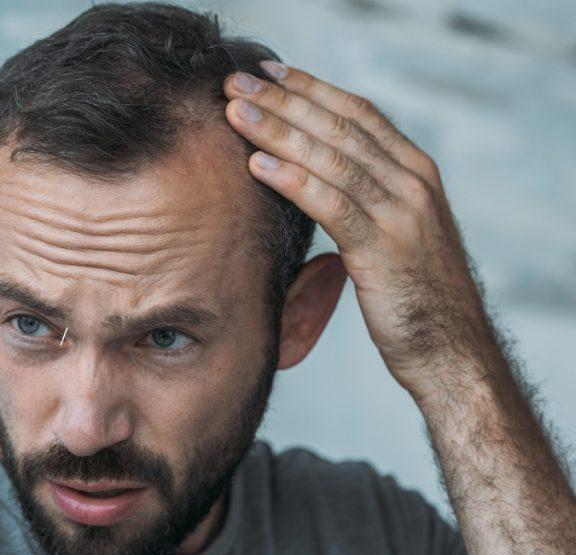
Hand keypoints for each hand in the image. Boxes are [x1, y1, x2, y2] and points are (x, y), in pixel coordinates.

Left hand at [223, 61, 496, 397]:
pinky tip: (257, 166)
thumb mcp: (394, 232)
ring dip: (279, 132)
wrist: (451, 350)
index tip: (268, 73)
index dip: (311, 89)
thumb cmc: (413, 295)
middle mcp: (413, 183)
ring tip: (235, 115)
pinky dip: (292, 181)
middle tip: (236, 83)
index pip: (358, 113)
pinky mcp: (385, 250)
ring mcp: (402, 214)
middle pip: (340, 127)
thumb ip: (366, 198)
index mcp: (416, 172)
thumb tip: (315, 175)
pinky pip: (332, 205)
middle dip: (284, 101)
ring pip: (332, 158)